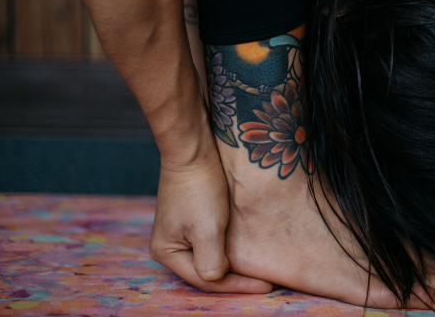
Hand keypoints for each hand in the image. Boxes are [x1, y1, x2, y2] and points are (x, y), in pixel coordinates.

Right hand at [149, 150, 273, 292]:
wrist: (194, 149)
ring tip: (260, 271)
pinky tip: (248, 250)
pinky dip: (230, 248)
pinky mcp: (194, 218)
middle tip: (267, 282)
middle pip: (207, 271)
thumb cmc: (198, 188)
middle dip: (236, 278)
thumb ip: (210, 262)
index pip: (206, 280)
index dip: (237, 285)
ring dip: (235, 263)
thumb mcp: (206, 230)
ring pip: (212, 256)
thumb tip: (217, 278)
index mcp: (167, 253)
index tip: (267, 286)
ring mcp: (181, 231)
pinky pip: (214, 241)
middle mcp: (170, 246)